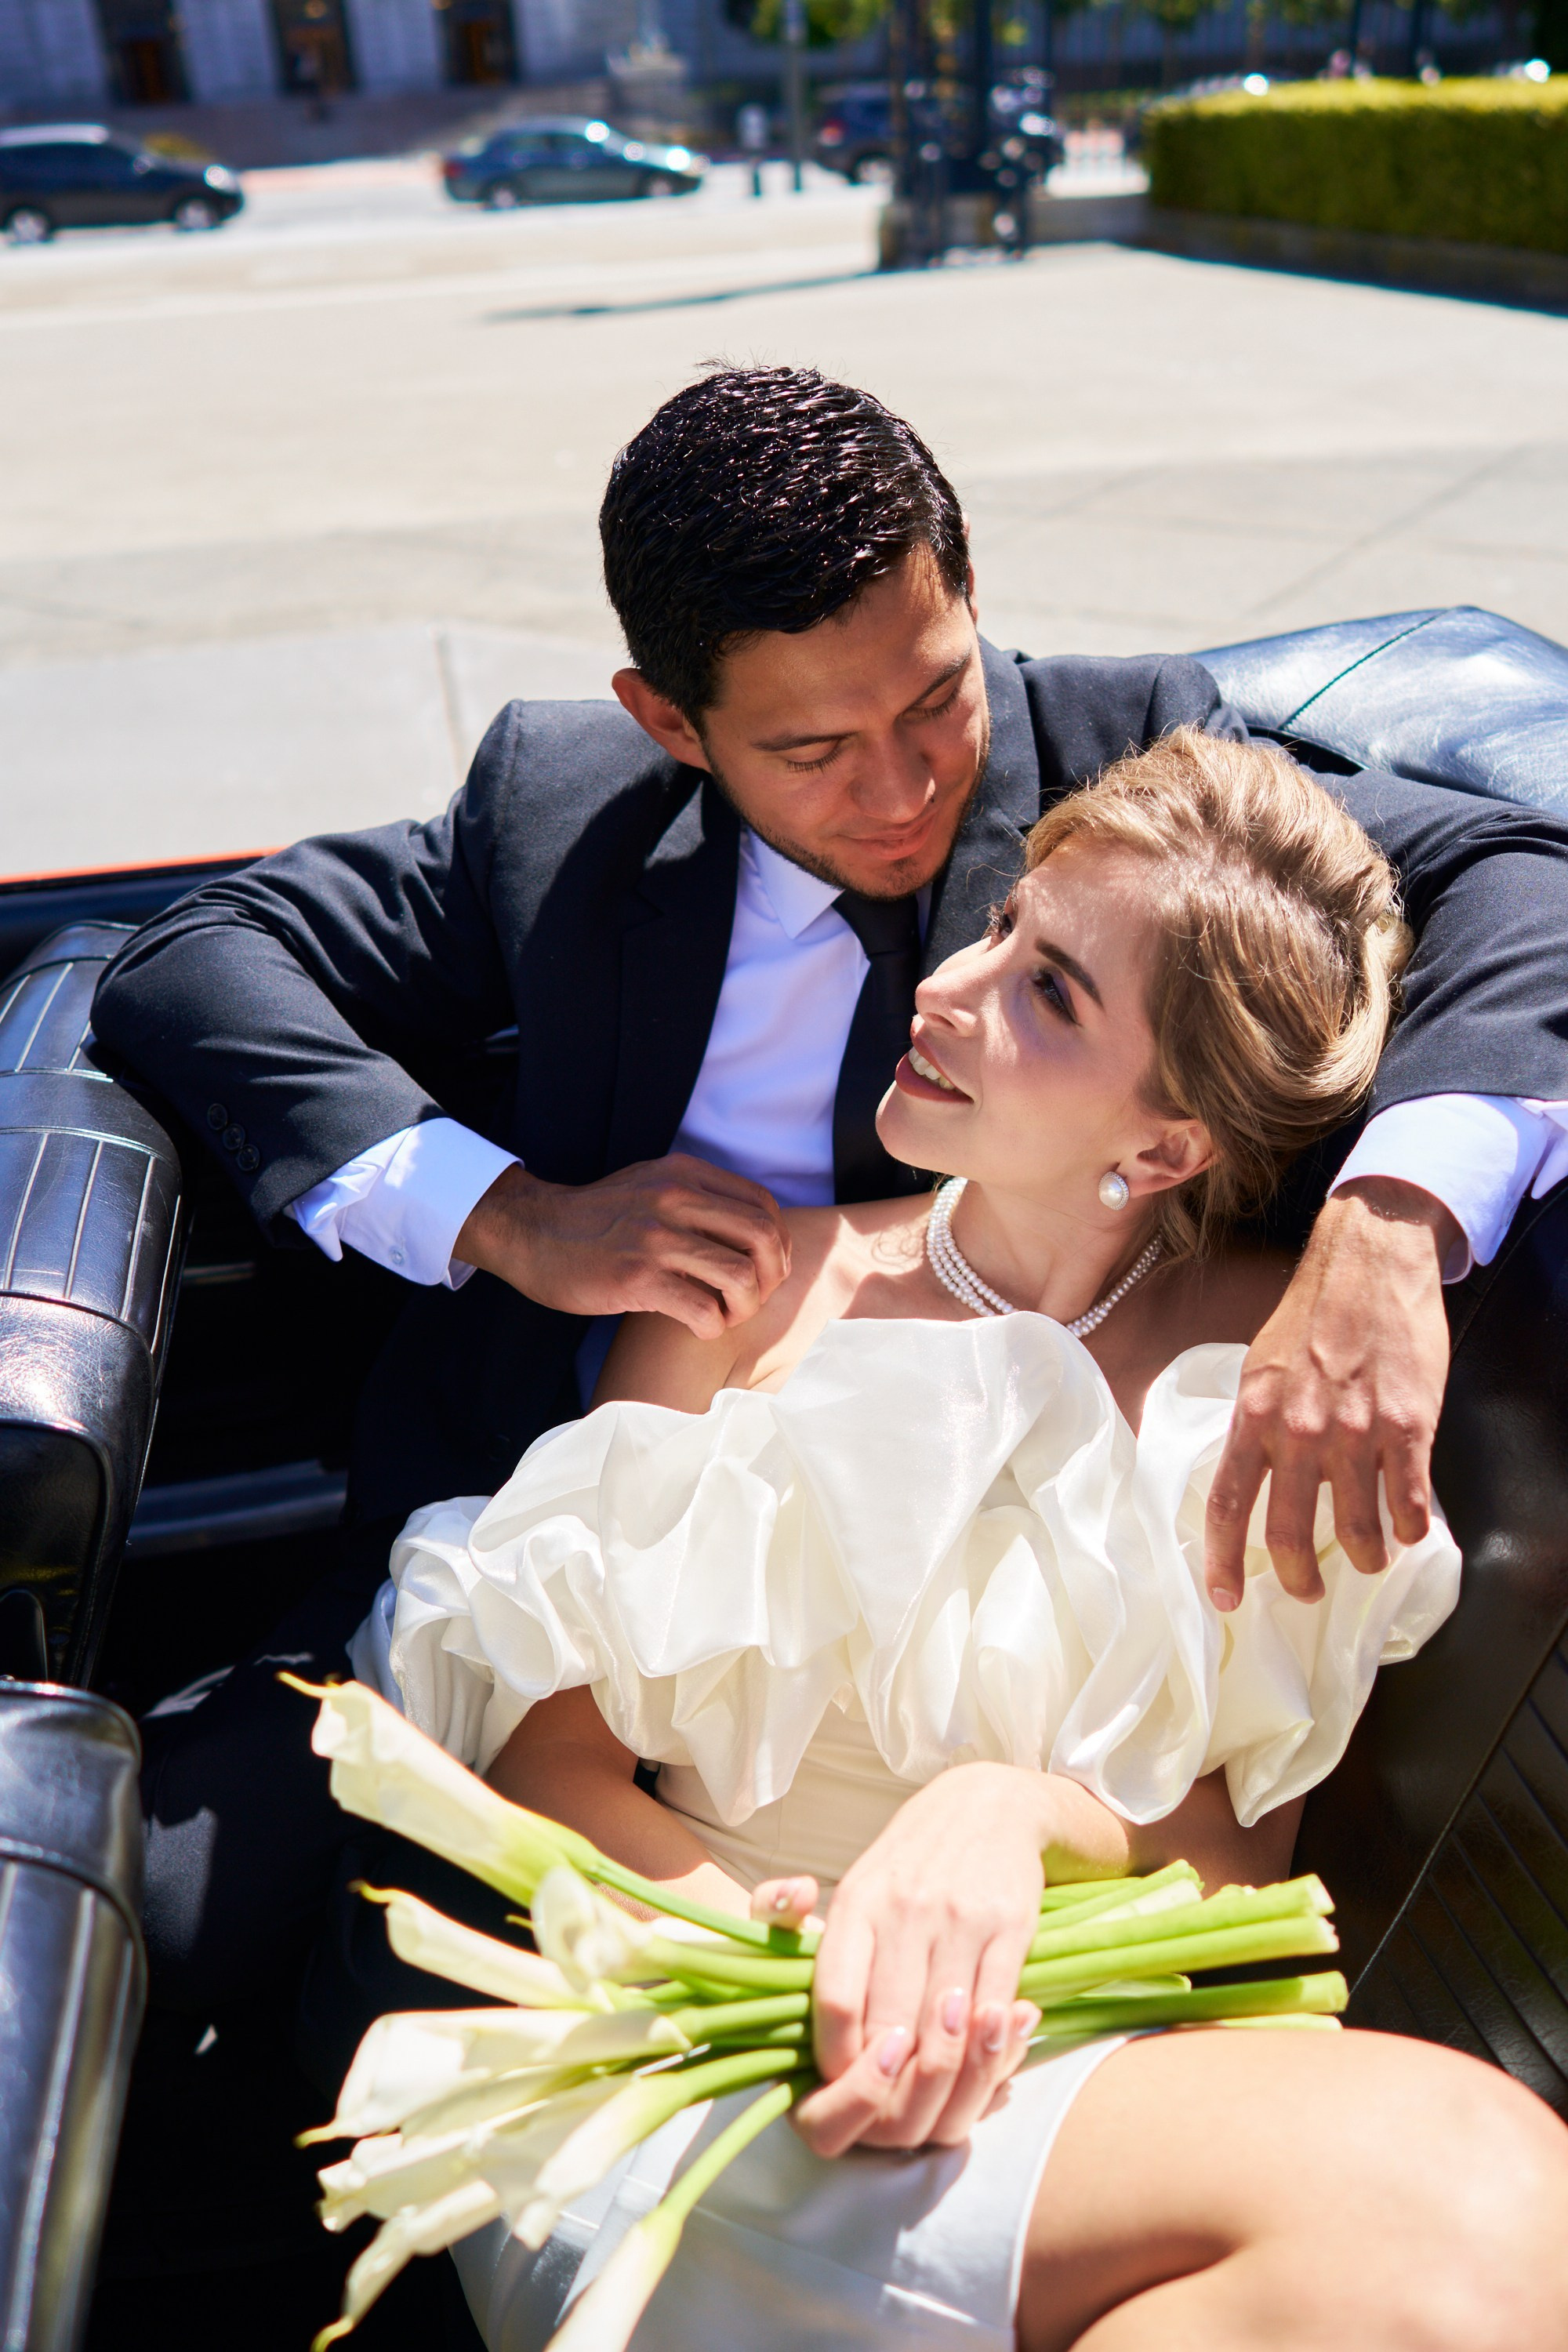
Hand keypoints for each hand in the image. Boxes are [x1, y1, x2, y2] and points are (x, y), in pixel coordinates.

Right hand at [454, 1156, 789, 1338]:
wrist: (532, 1232)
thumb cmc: (595, 1218)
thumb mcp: (650, 1184)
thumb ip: (696, 1196)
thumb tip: (751, 1230)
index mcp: (684, 1174)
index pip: (763, 1205)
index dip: (777, 1243)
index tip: (763, 1268)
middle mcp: (675, 1199)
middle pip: (763, 1237)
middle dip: (771, 1277)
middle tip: (751, 1296)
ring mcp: (656, 1239)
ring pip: (741, 1277)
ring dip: (745, 1307)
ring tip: (725, 1315)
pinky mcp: (637, 1279)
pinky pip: (704, 1310)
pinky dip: (713, 1327)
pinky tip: (698, 1327)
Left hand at [775, 1764, 1047, 2158]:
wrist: (986, 1805)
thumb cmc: (912, 1863)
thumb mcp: (858, 1891)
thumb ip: (834, 1960)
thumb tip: (824, 2044)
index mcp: (856, 1904)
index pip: (836, 2003)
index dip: (839, 2061)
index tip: (846, 2083)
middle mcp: (904, 1909)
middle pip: (890, 2028)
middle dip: (889, 2085)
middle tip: (892, 2114)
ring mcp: (958, 1917)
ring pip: (943, 2027)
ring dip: (939, 2076)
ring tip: (933, 2098)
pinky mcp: (1010, 1925)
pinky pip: (993, 2004)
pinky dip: (985, 2046)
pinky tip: (978, 2057)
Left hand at [1204, 1178, 1456, 1610]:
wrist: (1369, 1261)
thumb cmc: (1313, 1314)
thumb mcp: (1261, 1366)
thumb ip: (1258, 1423)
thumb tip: (1254, 1475)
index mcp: (1253, 1416)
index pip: (1227, 1505)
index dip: (1223, 1560)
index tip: (1226, 1598)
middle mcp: (1298, 1431)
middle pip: (1291, 1535)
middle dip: (1300, 1578)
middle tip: (1309, 1590)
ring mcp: (1356, 1433)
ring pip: (1359, 1531)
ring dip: (1366, 1557)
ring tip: (1370, 1558)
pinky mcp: (1408, 1427)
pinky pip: (1409, 1505)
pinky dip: (1410, 1530)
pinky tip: (1409, 1531)